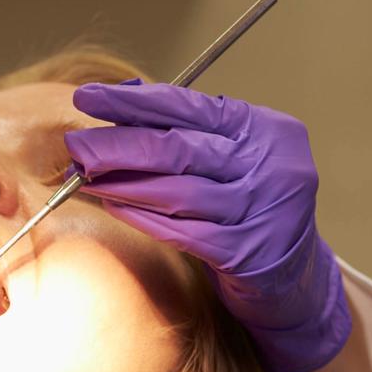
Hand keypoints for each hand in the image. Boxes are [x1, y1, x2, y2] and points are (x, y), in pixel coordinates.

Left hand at [64, 82, 350, 371]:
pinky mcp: (248, 253)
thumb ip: (187, 127)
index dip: (133, 102)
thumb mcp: (232, 156)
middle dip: (118, 145)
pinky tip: (113, 207)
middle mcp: (271, 165)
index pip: (190, 107)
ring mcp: (262, 210)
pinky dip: (143, 218)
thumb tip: (122, 96)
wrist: (295, 276)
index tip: (87, 96)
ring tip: (84, 177)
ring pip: (177, 192)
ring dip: (123, 184)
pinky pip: (182, 232)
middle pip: (178, 149)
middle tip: (75, 145)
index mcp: (265, 129)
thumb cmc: (250, 204)